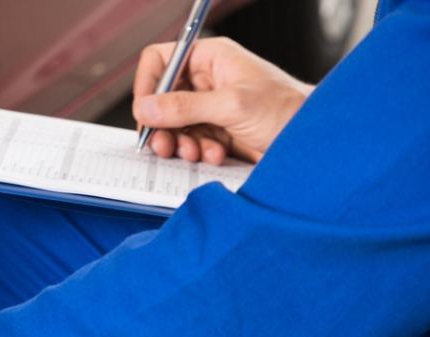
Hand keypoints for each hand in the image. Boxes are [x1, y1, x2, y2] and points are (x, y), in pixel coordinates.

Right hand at [133, 37, 312, 164]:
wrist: (313, 141)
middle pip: (162, 99)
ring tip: (193, 153)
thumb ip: (185, 107)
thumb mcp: (232, 106)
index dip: (148, 85)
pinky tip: (214, 155)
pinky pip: (190, 141)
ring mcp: (210, 107)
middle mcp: (207, 81)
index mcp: (211, 59)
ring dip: (179, 143)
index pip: (161, 61)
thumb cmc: (287, 111)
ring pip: (173, 124)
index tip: (145, 112)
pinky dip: (197, 152)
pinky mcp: (216, 131)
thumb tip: (147, 109)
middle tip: (163, 144)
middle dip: (162, 125)